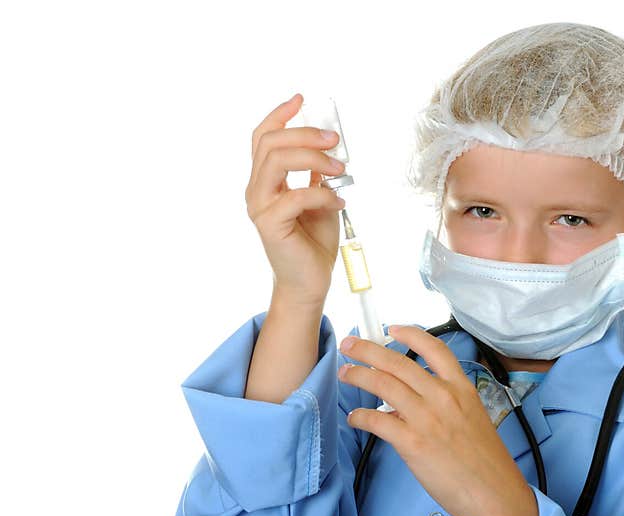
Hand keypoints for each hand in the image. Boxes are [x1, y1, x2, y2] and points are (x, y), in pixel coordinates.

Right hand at [245, 92, 346, 305]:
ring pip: (277, 161)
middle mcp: (256, 190)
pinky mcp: (270, 224)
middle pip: (271, 143)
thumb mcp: (320, 197)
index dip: (280, 114)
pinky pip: (297, 195)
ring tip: (341, 170)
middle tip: (336, 141)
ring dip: (314, 159)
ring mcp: (259, 206)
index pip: (263, 137)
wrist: (310, 281)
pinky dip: (324, 194)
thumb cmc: (313, 241)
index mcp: (264, 180)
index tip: (302, 99)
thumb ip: (317, 173)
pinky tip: (339, 202)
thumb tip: (328, 146)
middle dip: (306, 134)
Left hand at [337, 325, 538, 515]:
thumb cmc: (486, 461)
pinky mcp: (412, 442)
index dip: (410, 334)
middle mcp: (442, 396)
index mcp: (461, 388)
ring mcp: (426, 418)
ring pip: (383, 384)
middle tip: (350, 344)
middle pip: (398, 362)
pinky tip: (354, 419)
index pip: (434, 348)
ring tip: (345, 373)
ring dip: (358, 376)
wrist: (493, 492)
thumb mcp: (472, 418)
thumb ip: (443, 405)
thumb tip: (409, 405)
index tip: (393, 328)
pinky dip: (361, 417)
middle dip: (368, 349)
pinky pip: (377, 421)